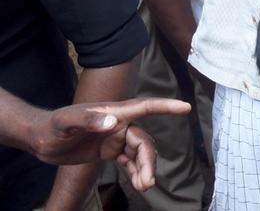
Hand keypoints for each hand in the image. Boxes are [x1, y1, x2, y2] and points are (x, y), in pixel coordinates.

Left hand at [26, 98, 189, 191]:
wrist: (41, 139)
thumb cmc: (53, 125)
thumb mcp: (67, 122)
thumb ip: (89, 120)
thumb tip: (114, 123)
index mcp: (114, 112)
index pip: (145, 107)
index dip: (166, 106)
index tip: (186, 107)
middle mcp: (119, 123)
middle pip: (143, 141)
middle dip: (148, 160)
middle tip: (147, 182)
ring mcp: (115, 137)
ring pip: (139, 152)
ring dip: (144, 168)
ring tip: (144, 186)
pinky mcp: (109, 150)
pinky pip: (129, 160)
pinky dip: (136, 171)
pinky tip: (138, 184)